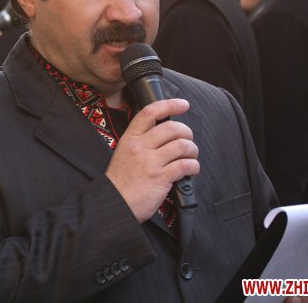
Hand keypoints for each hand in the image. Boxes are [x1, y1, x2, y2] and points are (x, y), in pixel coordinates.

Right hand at [105, 98, 198, 222]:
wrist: (114, 203)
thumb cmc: (121, 180)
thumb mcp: (124, 152)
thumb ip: (141, 141)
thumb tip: (165, 133)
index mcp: (130, 139)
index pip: (150, 113)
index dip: (169, 105)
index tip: (183, 105)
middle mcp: (140, 147)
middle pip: (172, 128)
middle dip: (187, 132)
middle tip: (188, 140)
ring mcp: (150, 162)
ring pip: (182, 145)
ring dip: (192, 150)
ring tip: (190, 156)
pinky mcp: (160, 178)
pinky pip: (185, 165)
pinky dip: (193, 166)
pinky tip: (191, 170)